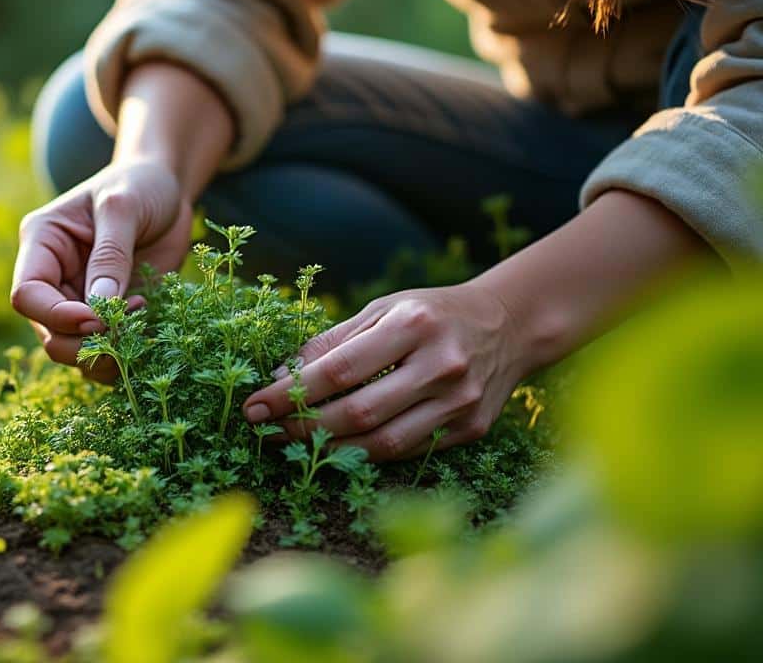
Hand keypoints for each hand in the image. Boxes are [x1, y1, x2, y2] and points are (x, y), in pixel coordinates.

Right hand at [11, 158, 191, 373]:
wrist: (167, 189)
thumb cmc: (139, 185)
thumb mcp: (123, 206)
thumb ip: (110, 254)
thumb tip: (100, 306)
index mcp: (42, 244)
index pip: (27, 295)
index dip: (57, 316)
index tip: (99, 320)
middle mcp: (53, 277)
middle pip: (47, 332)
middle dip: (83, 343)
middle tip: (127, 329)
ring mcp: (79, 300)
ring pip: (72, 350)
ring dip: (104, 355)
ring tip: (140, 325)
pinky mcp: (107, 316)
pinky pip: (103, 353)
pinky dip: (123, 356)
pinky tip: (147, 332)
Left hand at [240, 283, 532, 460]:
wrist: (510, 325)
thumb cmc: (431, 314)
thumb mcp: (382, 309)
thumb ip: (332, 342)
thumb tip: (279, 375)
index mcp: (413, 325)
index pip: (338, 370)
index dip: (289, 393)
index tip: (253, 407)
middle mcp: (441, 365)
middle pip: (358, 412)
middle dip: (303, 427)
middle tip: (266, 432)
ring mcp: (460, 401)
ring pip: (383, 443)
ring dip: (330, 449)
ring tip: (294, 445)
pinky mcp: (471, 428)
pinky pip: (408, 452)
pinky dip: (368, 453)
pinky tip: (339, 448)